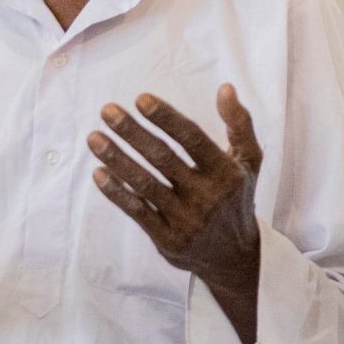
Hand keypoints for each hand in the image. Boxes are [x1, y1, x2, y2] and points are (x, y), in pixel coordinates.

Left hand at [88, 87, 263, 337]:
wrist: (233, 255)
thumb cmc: (237, 197)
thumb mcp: (249, 160)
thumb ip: (239, 124)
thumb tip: (225, 89)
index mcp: (225, 171)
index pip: (192, 138)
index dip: (166, 118)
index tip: (140, 99)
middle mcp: (206, 195)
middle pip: (162, 158)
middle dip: (132, 132)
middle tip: (107, 111)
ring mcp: (185, 219)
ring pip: (145, 184)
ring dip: (116, 158)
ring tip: (94, 138)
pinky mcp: (167, 238)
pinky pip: (137, 211)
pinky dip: (116, 192)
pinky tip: (99, 172)